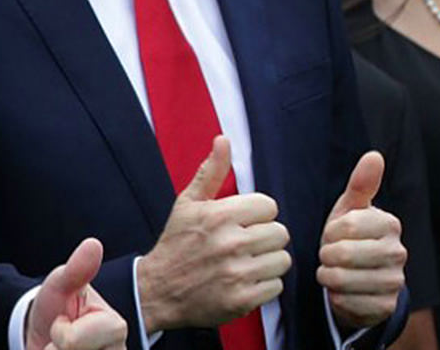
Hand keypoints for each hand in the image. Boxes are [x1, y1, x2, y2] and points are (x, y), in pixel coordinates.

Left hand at [26, 238, 127, 349]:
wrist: (41, 337)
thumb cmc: (55, 309)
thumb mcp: (60, 285)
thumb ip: (76, 269)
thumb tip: (93, 244)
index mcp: (114, 327)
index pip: (73, 341)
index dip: (59, 332)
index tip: (62, 322)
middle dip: (55, 349)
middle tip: (60, 341)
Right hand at [136, 136, 290, 331]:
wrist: (158, 289)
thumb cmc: (176, 242)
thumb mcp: (187, 202)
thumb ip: (211, 171)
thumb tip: (223, 140)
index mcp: (219, 215)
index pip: (269, 206)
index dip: (257, 213)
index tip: (243, 222)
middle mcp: (230, 243)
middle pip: (280, 232)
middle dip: (265, 237)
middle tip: (246, 243)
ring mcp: (237, 273)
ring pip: (281, 259)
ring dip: (268, 261)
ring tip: (247, 262)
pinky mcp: (242, 300)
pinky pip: (276, 285)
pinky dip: (264, 285)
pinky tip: (244, 280)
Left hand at [317, 152, 406, 328]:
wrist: (358, 278)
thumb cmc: (350, 237)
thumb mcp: (350, 209)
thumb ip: (361, 184)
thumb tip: (374, 155)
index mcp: (389, 224)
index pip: (344, 225)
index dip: (329, 231)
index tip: (332, 233)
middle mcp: (398, 252)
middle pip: (342, 254)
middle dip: (326, 255)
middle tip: (329, 254)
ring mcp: (395, 281)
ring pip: (342, 280)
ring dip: (327, 276)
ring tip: (332, 271)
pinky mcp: (387, 307)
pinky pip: (348, 302)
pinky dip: (336, 297)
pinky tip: (341, 291)